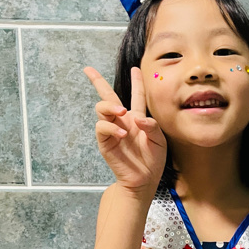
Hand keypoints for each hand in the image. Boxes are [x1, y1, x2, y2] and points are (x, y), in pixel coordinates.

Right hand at [85, 65, 166, 195]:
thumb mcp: (159, 141)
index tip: (135, 68)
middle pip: (108, 97)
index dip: (137, 82)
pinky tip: (122, 134)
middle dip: (98, 82)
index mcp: (137, 119)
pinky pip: (102, 128)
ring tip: (121, 112)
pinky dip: (111, 128)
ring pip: (102, 109)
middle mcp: (123, 121)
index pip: (136, 96)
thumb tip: (136, 117)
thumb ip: (152, 126)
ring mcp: (112, 130)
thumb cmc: (153, 161)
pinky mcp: (105, 142)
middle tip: (89, 70)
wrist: (144, 180)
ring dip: (110, 107)